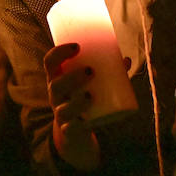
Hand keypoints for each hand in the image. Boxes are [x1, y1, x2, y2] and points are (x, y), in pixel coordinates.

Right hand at [44, 43, 100, 171]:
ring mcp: (60, 113)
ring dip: (76, 101)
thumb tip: (126, 60)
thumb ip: (108, 72)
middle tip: (90, 70)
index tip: (77, 46)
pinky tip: (84, 121)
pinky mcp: (69, 129)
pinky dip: (77, 124)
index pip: (50, 62)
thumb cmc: (83, 97)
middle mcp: (55, 96)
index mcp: (57, 79)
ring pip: (62, 108)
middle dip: (72, 77)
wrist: (75, 129)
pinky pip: (69, 128)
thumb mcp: (90, 83)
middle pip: (55, 85)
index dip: (59, 52)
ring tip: (90, 95)